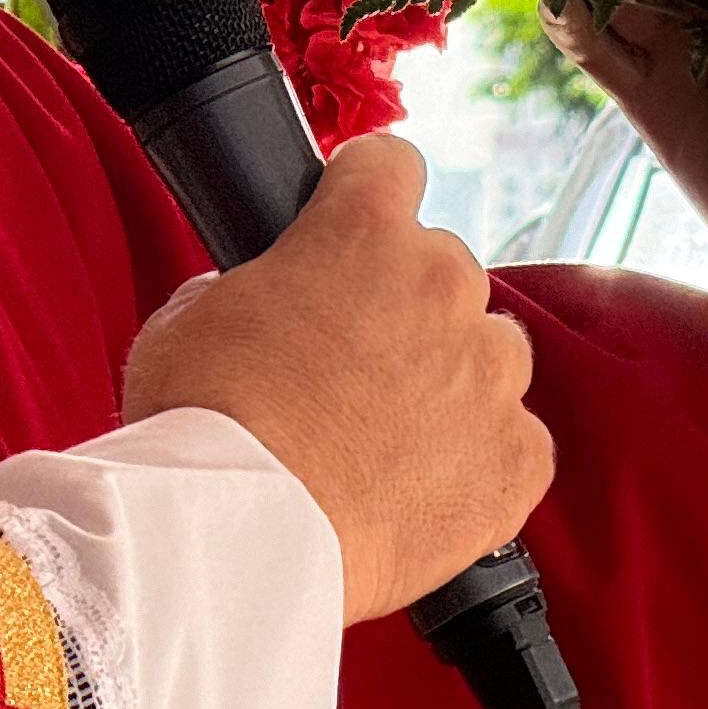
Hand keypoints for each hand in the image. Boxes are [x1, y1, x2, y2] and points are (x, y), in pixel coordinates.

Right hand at [121, 137, 552, 622]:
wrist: (242, 542)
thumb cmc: (204, 432)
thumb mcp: (190, 319)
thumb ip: (247, 287)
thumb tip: (264, 298)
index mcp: (365, 232)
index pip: (390, 166)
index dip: (364, 198)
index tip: (352, 232)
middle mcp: (445, 285)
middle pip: (444, 272)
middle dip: (403, 309)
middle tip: (348, 370)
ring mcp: (490, 373)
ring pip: (491, 354)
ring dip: (452, 381)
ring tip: (385, 440)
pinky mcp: (517, 457)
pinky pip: (516, 444)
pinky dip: (480, 463)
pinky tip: (420, 491)